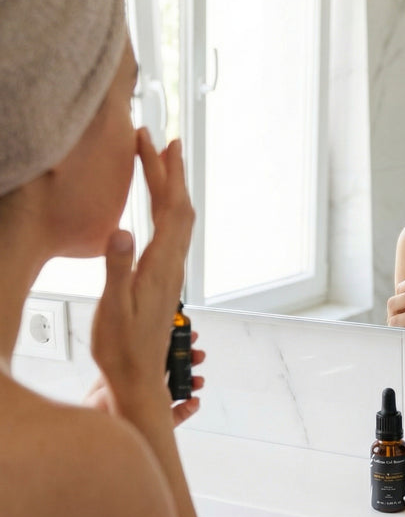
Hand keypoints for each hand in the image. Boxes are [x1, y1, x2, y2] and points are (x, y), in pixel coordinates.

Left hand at [84, 334, 205, 426]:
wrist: (94, 436)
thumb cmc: (95, 408)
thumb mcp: (110, 378)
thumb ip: (130, 363)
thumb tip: (151, 343)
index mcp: (136, 371)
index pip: (159, 353)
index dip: (176, 343)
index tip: (189, 336)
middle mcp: (147, 385)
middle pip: (173, 369)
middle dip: (189, 360)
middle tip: (199, 355)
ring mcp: (154, 403)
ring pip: (180, 389)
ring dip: (192, 382)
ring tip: (198, 380)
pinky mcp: (160, 421)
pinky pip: (180, 414)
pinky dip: (190, 407)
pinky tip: (194, 401)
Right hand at [91, 129, 195, 421]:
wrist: (138, 377)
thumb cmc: (122, 347)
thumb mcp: (113, 309)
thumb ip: (117, 270)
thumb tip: (122, 231)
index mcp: (160, 265)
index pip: (167, 207)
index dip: (161, 171)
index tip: (150, 142)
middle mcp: (172, 263)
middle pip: (178, 206)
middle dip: (171, 171)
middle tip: (163, 139)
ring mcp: (171, 270)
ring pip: (179, 219)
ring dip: (174, 188)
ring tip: (165, 163)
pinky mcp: (165, 277)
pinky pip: (173, 233)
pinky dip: (169, 208)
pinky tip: (160, 208)